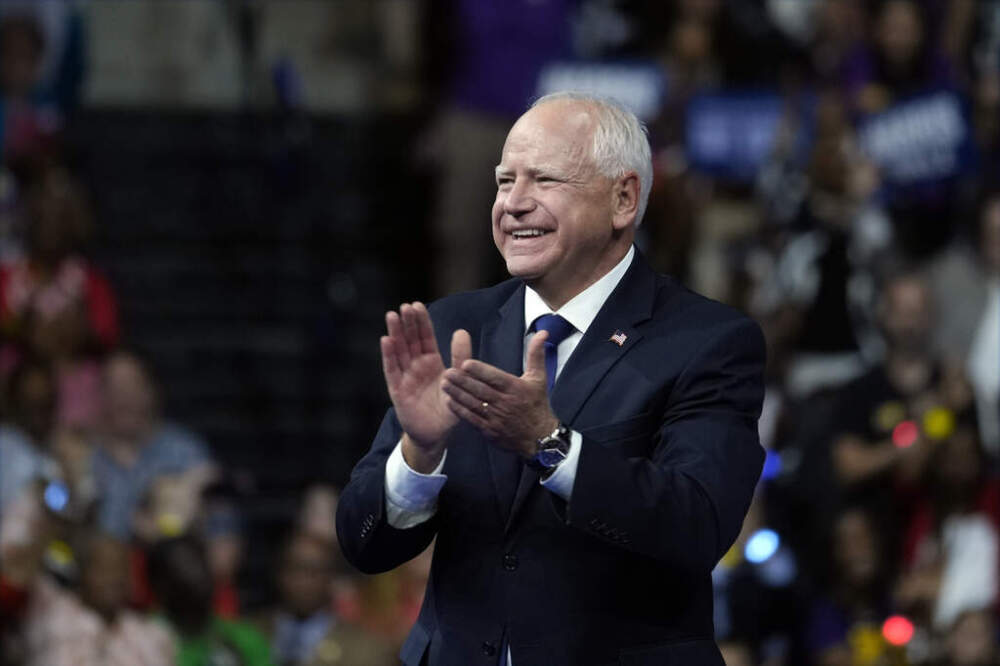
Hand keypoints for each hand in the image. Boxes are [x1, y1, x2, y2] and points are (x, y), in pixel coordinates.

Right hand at [381, 303, 470, 469]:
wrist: (436, 434)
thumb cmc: (449, 409)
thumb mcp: (459, 382)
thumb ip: (460, 358)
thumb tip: (461, 331)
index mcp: (431, 362)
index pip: (425, 337)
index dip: (421, 322)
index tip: (417, 305)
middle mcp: (416, 366)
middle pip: (410, 340)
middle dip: (407, 323)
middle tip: (405, 306)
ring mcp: (405, 377)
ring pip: (399, 351)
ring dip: (395, 333)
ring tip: (392, 315)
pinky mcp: (397, 390)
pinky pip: (392, 370)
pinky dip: (389, 355)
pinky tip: (386, 340)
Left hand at [442, 330, 557, 457]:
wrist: (540, 438)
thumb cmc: (537, 405)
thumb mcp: (539, 378)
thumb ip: (536, 354)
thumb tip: (542, 332)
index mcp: (515, 388)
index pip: (495, 377)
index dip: (480, 371)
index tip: (465, 363)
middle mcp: (505, 403)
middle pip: (480, 390)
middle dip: (462, 381)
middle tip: (447, 372)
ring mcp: (496, 418)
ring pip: (473, 404)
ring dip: (457, 394)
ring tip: (444, 384)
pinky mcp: (489, 430)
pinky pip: (472, 419)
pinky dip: (460, 410)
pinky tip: (449, 401)